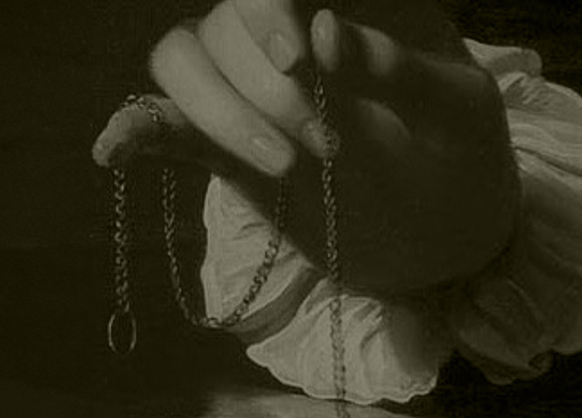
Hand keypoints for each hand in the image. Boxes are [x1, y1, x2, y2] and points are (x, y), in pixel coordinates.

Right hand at [92, 0, 518, 293]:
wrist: (453, 231)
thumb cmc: (466, 152)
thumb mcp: (460, 111)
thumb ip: (398, 69)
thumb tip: (320, 32)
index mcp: (338, 6)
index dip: (265, 10)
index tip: (297, 56)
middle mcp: (282, 33)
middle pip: (222, 24)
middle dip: (262, 87)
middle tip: (328, 144)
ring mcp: (247, 88)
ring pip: (182, 63)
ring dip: (218, 113)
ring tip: (285, 167)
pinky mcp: (225, 147)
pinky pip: (163, 124)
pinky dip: (134, 131)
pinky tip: (115, 150)